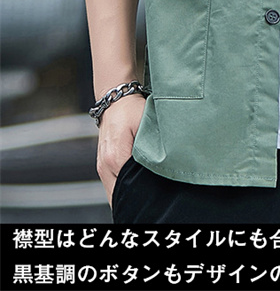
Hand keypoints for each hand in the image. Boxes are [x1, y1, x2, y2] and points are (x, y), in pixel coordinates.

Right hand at [95, 93, 145, 207]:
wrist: (115, 99)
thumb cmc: (132, 109)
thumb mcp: (145, 124)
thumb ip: (149, 148)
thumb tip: (157, 168)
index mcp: (115, 157)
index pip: (128, 188)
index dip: (143, 193)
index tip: (156, 198)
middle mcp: (104, 165)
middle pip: (119, 195)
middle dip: (135, 200)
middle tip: (153, 202)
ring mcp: (101, 167)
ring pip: (113, 194)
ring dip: (128, 196)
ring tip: (146, 198)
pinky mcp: (102, 166)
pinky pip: (112, 186)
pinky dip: (122, 190)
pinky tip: (136, 190)